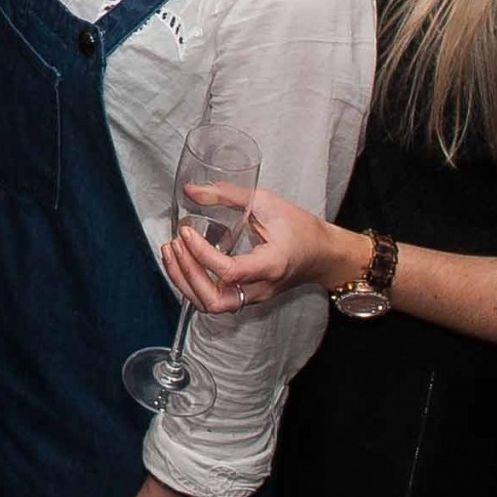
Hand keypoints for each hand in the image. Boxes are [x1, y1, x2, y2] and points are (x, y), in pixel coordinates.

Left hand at [159, 185, 358, 313]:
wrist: (324, 253)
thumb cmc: (301, 227)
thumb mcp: (267, 202)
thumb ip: (228, 195)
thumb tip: (191, 190)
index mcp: (271, 265)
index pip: (229, 271)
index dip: (202, 254)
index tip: (186, 232)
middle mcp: (261, 288)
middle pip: (215, 301)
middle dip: (187, 274)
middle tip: (175, 245)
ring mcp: (254, 296)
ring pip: (211, 305)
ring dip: (185, 282)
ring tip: (172, 252)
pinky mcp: (247, 296)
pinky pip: (215, 300)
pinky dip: (192, 284)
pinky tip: (182, 262)